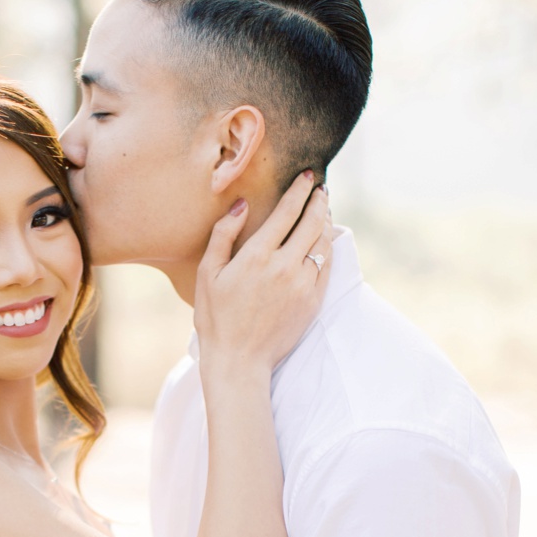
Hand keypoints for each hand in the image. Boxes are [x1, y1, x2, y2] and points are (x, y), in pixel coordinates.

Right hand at [194, 171, 331, 374]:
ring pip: (324, 242)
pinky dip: (327, 247)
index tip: (308, 177)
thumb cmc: (216, 318)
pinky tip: (323, 241)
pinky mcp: (314, 299)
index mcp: (256, 257)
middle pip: (313, 222)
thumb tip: (242, 205)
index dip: (300, 191)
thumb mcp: (208, 274)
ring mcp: (303, 283)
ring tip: (323, 212)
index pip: (287, 212)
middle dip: (319, 201)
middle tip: (321, 189)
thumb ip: (223, 235)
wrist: (239, 359)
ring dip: (326, 222)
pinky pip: (327, 264)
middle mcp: (284, 266)